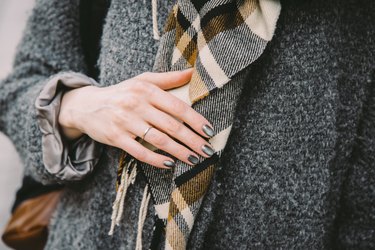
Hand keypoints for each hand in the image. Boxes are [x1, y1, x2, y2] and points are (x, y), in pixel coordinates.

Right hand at [58, 69, 214, 168]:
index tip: (209, 131)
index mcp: (146, 90)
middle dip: (193, 140)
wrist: (87, 106)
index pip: (177, 106)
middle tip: (208, 150)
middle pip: (171, 126)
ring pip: (158, 140)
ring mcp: (125, 122)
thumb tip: (194, 72)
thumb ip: (169, 78)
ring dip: (179, 152)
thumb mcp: (143, 80)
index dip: (196, 120)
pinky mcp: (116, 137)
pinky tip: (170, 164)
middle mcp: (136, 105)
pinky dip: (157, 159)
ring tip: (194, 159)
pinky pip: (140, 152)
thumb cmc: (122, 93)